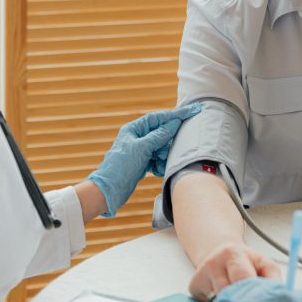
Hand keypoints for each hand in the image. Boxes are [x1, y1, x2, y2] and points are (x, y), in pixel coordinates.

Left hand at [86, 104, 201, 215]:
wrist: (109, 191)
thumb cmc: (120, 166)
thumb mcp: (141, 148)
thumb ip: (159, 135)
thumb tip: (174, 123)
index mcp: (134, 129)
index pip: (159, 117)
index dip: (176, 114)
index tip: (193, 110)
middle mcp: (137, 138)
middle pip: (162, 133)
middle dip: (167, 143)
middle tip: (166, 150)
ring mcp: (140, 151)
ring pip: (162, 148)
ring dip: (163, 156)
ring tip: (157, 163)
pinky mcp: (143, 163)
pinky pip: (158, 160)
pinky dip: (160, 165)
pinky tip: (156, 171)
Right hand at [188, 242, 280, 301]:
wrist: (219, 252)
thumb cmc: (246, 262)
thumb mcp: (264, 265)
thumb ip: (274, 279)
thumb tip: (283, 298)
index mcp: (234, 255)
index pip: (243, 279)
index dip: (252, 297)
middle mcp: (214, 263)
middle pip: (226, 293)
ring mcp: (201, 275)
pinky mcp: (193, 288)